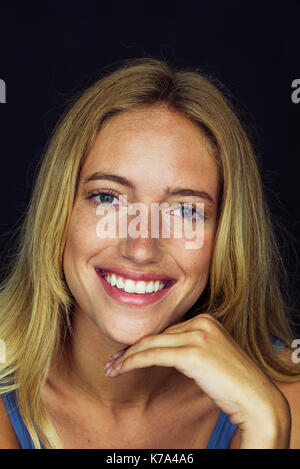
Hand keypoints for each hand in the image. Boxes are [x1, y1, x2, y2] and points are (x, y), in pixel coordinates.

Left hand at [104, 313, 290, 447]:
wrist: (255, 397)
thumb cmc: (232, 382)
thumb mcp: (210, 355)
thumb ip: (190, 346)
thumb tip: (162, 351)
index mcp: (206, 319)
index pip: (166, 330)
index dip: (143, 342)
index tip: (125, 354)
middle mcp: (201, 322)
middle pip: (156, 334)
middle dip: (131, 349)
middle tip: (112, 362)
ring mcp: (198, 335)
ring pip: (151, 343)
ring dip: (127, 356)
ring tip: (112, 368)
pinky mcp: (193, 352)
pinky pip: (153, 355)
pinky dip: (133, 362)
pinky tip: (121, 369)